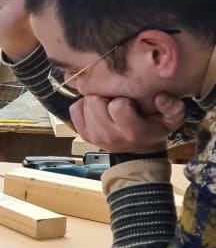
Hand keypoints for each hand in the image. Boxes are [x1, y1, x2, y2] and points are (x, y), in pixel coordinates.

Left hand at [70, 93, 184, 152]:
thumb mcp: (171, 120)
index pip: (117, 105)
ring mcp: (94, 135)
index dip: (122, 98)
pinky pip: (75, 109)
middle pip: (96, 101)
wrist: (137, 152)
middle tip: (115, 99)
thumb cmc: (152, 131)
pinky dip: (84, 106)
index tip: (129, 101)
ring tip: (107, 104)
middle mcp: (108, 134)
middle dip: (105, 96)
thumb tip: (160, 96)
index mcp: (130, 130)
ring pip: (85, 103)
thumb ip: (172, 107)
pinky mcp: (83, 134)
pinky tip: (97, 109)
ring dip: (95, 100)